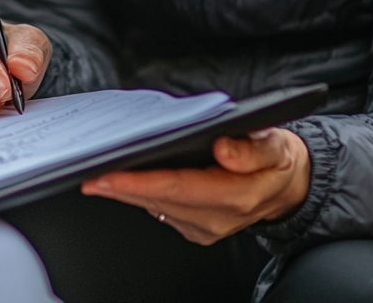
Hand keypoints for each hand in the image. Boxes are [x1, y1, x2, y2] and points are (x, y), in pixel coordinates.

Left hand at [81, 128, 309, 243]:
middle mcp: (216, 219)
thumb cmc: (278, 158)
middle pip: (159, 200)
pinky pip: (160, 209)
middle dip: (119, 187)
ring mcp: (205, 226)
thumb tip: (222, 149)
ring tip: (93, 173)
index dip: (138, 183)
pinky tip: (120, 179)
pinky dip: (139, 194)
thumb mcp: (277, 146)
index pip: (177, 188)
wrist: (288, 185)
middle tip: (84, 171)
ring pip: (155, 207)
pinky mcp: (196, 225)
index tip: (106, 176)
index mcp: (236, 197)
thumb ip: (253, 149)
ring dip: (124, 193)